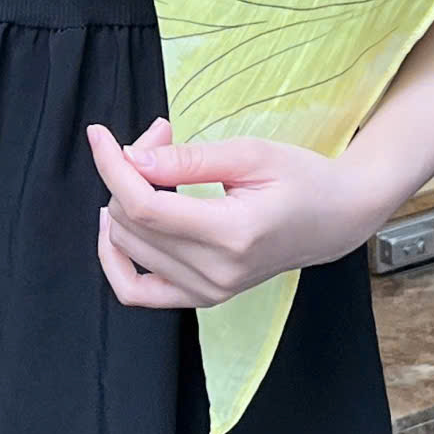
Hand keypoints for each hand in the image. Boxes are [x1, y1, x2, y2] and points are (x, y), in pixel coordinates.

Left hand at [88, 119, 385, 310]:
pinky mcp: (201, 298)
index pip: (145, 207)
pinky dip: (115, 259)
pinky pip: (135, 292)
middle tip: (159, 138)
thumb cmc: (301, 178)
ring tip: (154, 168)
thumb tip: (131, 158)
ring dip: (123, 201)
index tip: (99, 134)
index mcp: (232, 234)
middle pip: (131, 224)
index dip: (112, 167)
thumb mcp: (250, 153)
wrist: (334, 219)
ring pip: (127, 249)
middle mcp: (216, 272)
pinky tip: (115, 226)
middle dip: (127, 172)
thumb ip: (188, 158)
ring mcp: (207, 291)